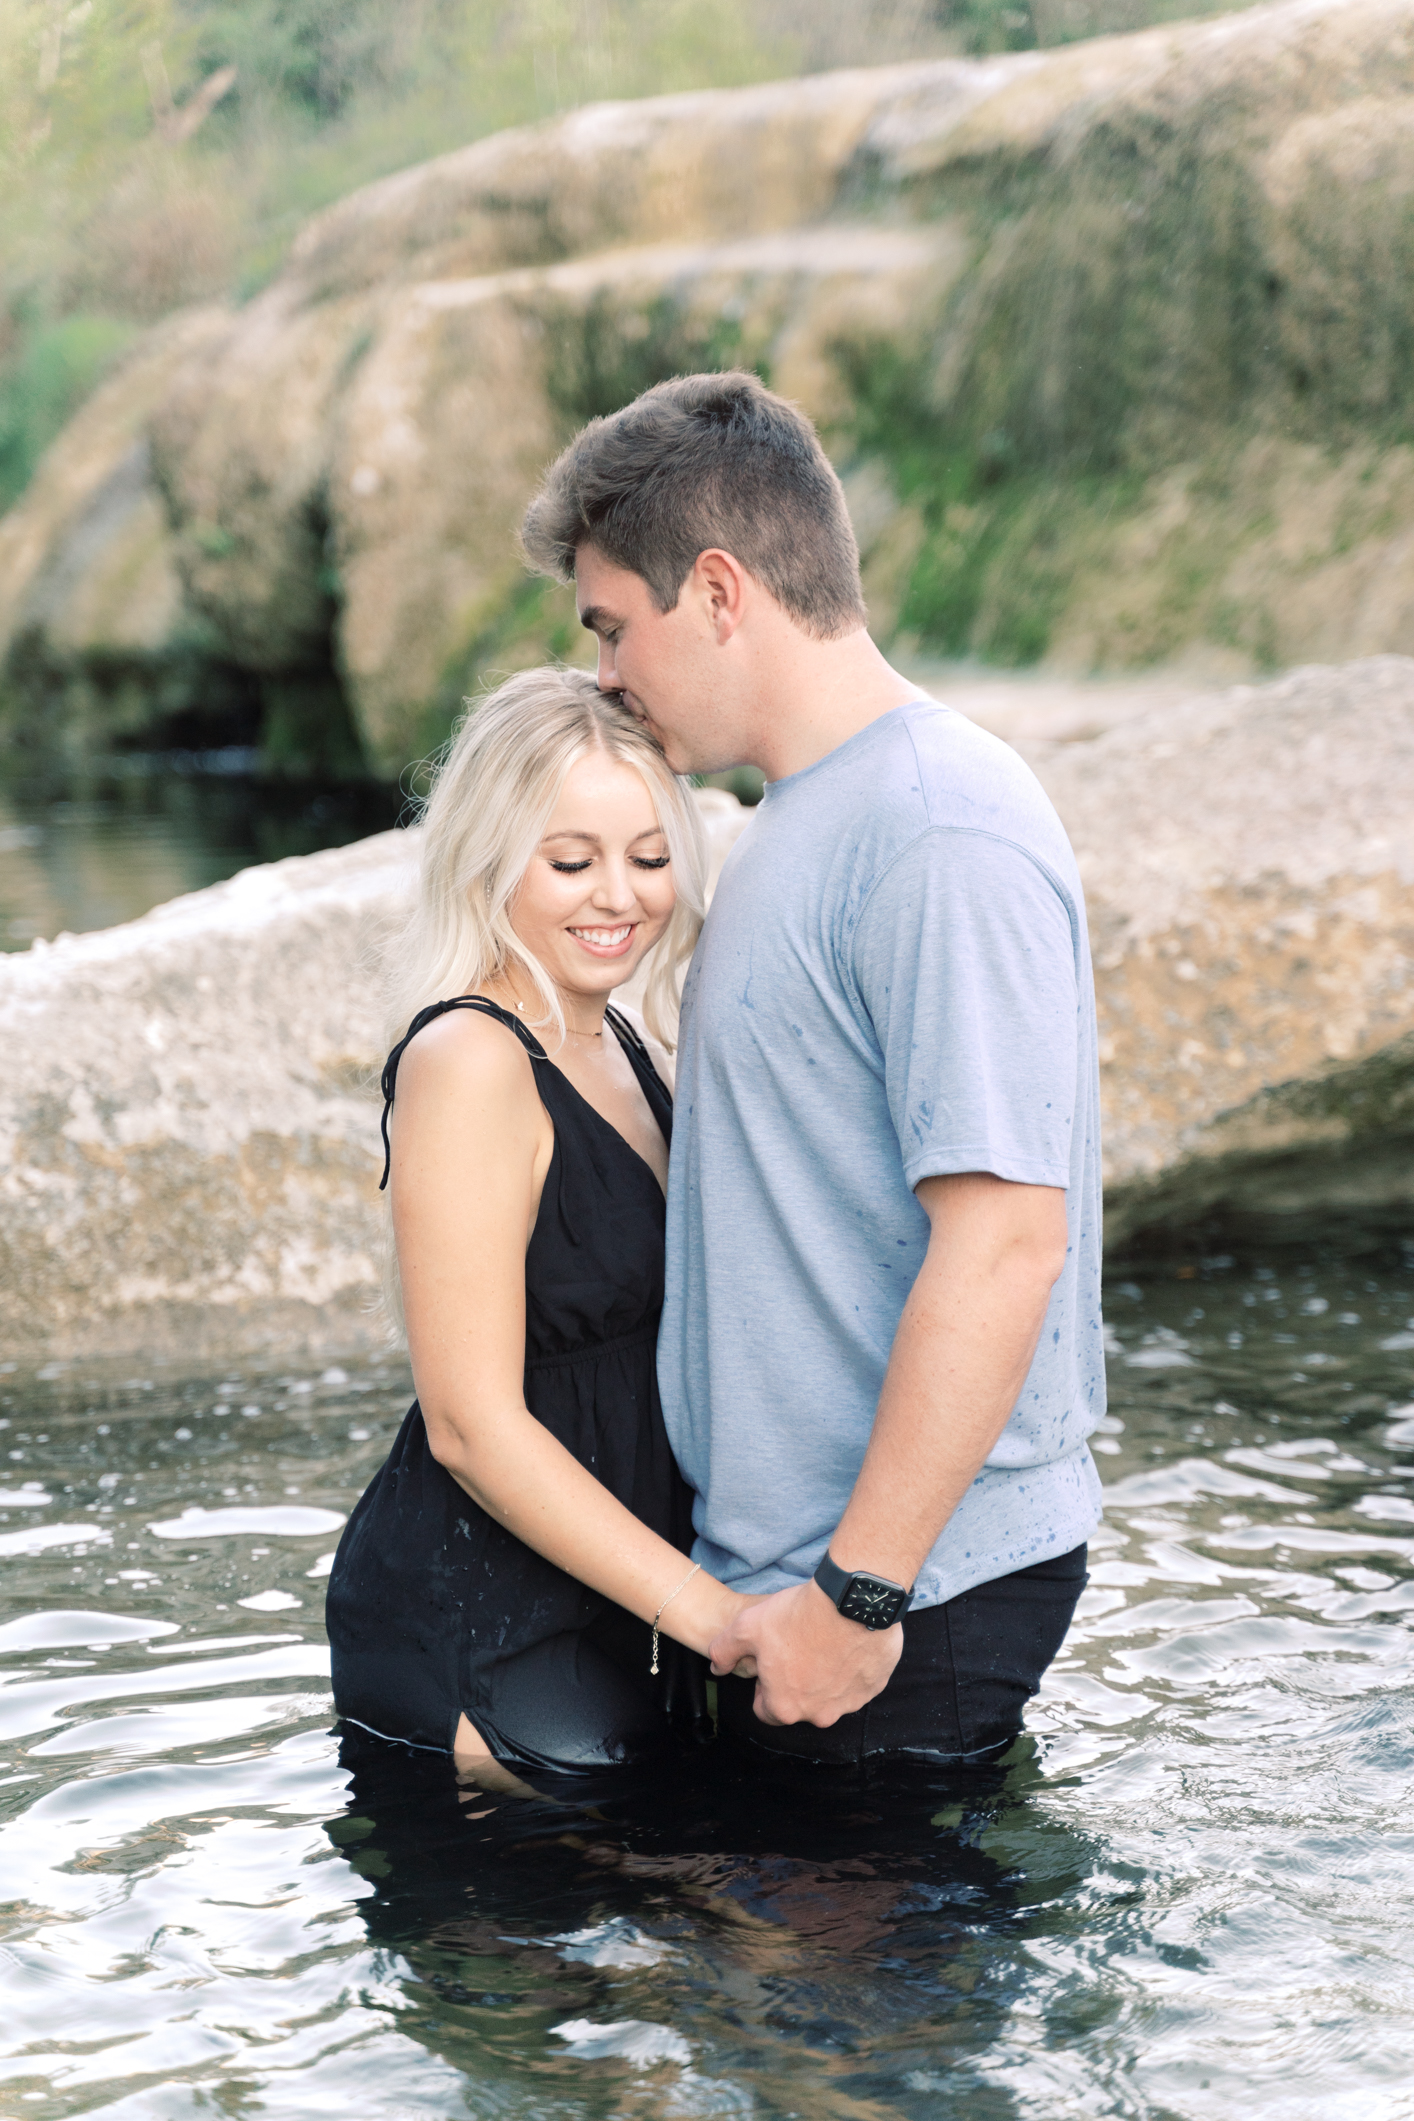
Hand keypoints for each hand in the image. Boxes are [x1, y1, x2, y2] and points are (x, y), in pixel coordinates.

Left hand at [707, 1580, 902, 1726]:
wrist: (850, 1599)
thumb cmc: (797, 1616)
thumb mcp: (746, 1627)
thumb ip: (724, 1651)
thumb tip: (716, 1667)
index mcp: (785, 1707)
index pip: (765, 1710)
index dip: (764, 1685)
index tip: (771, 1661)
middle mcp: (819, 1714)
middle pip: (800, 1704)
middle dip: (796, 1682)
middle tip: (797, 1647)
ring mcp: (850, 1702)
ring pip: (831, 1695)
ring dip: (825, 1676)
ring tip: (822, 1640)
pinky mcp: (874, 1685)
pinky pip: (858, 1681)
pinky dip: (851, 1666)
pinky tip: (845, 1639)